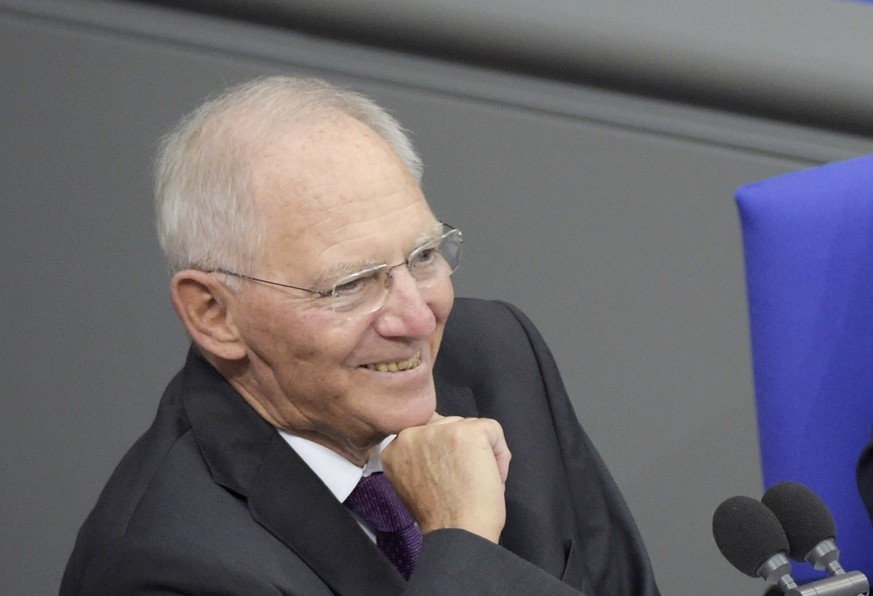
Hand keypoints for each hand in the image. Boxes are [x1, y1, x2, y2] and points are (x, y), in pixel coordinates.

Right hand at [381, 414, 510, 542]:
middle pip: (449, 425)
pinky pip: (493, 430)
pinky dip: (500, 455)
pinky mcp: (467, 432)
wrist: (457, 534)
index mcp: (395, 447)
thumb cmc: (440, 516)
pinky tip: (490, 477)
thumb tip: (443, 441)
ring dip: (480, 452)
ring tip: (474, 481)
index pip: (427, 432)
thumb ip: (419, 455)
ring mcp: (439, 430)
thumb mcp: (413, 480)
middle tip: (461, 481)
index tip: (447, 476)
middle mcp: (411, 433)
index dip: (444, 452)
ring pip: (471, 426)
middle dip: (462, 450)